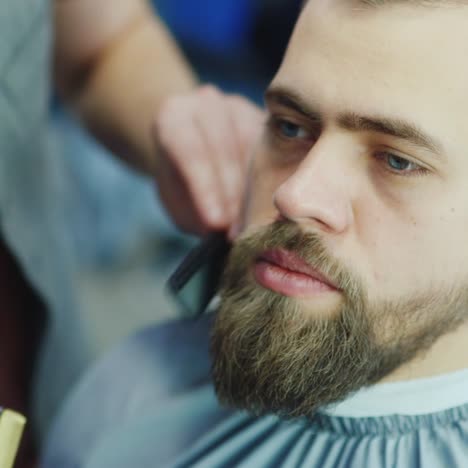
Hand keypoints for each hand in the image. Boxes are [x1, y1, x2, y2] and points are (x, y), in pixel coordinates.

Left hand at [152, 85, 264, 235]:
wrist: (190, 148)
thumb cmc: (180, 178)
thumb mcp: (175, 198)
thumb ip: (193, 211)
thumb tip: (225, 228)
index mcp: (173, 116)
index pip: (190, 150)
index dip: (205, 189)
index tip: (217, 223)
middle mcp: (207, 104)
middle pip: (223, 147)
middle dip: (232, 193)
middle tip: (237, 230)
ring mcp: (239, 108)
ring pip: (253, 147)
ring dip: (255, 190)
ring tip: (252, 223)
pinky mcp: (264, 120)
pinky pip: (275, 149)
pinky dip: (273, 180)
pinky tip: (270, 206)